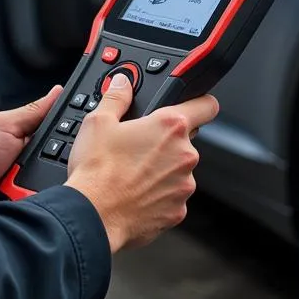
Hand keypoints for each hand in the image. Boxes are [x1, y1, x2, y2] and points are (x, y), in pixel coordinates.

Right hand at [65, 73, 218, 252]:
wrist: (93, 215)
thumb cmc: (97, 169)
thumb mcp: (99, 121)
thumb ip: (117, 97)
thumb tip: (123, 84)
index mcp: (169, 127)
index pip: (205, 106)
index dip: (200, 102)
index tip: (196, 105)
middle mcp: (184, 155)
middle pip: (185, 140)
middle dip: (165, 141)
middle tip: (137, 145)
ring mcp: (183, 186)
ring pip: (177, 170)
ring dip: (162, 169)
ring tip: (131, 172)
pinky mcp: (177, 212)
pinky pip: (171, 196)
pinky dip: (157, 194)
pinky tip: (134, 192)